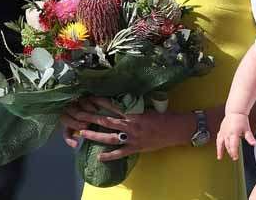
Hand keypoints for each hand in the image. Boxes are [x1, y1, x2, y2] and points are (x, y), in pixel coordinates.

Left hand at [59, 96, 189, 160]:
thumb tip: (125, 99)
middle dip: (92, 117)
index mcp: (134, 113)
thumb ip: (137, 105)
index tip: (89, 98)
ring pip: (109, 137)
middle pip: (106, 121)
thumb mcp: (150, 106)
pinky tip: (99, 157)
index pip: (113, 106)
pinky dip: (110, 155)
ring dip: (95, 135)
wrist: (177, 129)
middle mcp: (130, 125)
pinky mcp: (136, 148)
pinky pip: (120, 153)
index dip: (100, 102)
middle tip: (78, 114)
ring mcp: (132, 138)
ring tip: (82, 132)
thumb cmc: (166, 115)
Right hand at [216, 113, 255, 160]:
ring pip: (221, 143)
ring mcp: (223, 132)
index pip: (233, 145)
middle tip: (234, 157)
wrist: (235, 112)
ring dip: (221, 150)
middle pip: (228, 145)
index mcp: (234, 133)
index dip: (234, 152)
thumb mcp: (247, 129)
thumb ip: (250, 137)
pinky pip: (218, 139)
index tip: (235, 157)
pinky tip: (218, 148)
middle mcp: (227, 133)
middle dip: (230, 152)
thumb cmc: (241, 120)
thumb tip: (254, 143)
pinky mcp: (221, 131)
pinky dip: (218, 145)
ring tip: (220, 157)